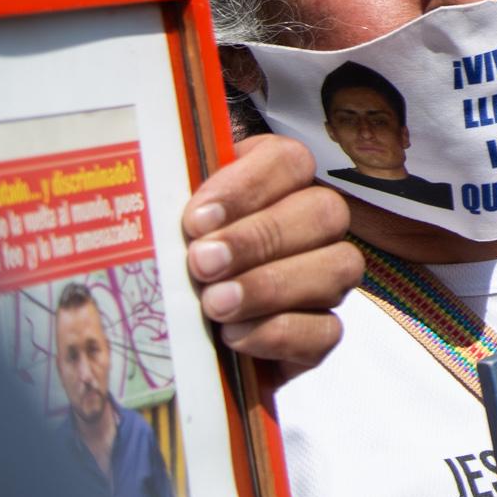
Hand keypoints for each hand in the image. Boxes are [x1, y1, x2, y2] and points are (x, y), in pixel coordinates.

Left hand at [182, 135, 361, 373]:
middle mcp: (314, 224)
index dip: (249, 186)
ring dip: (272, 285)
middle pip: (324, 211)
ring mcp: (327, 278)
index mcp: (276, 181)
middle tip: (203, 264)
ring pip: (339, 267)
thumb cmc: (168, 264)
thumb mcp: (164, 224)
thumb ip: (167, 202)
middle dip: (260, 239)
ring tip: (215, 304)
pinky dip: (280, 333)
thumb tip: (157, 196)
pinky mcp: (321, 333)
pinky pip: (326, 330)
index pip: (290, 161)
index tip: (197, 220)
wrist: (168, 335)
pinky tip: (234, 335)